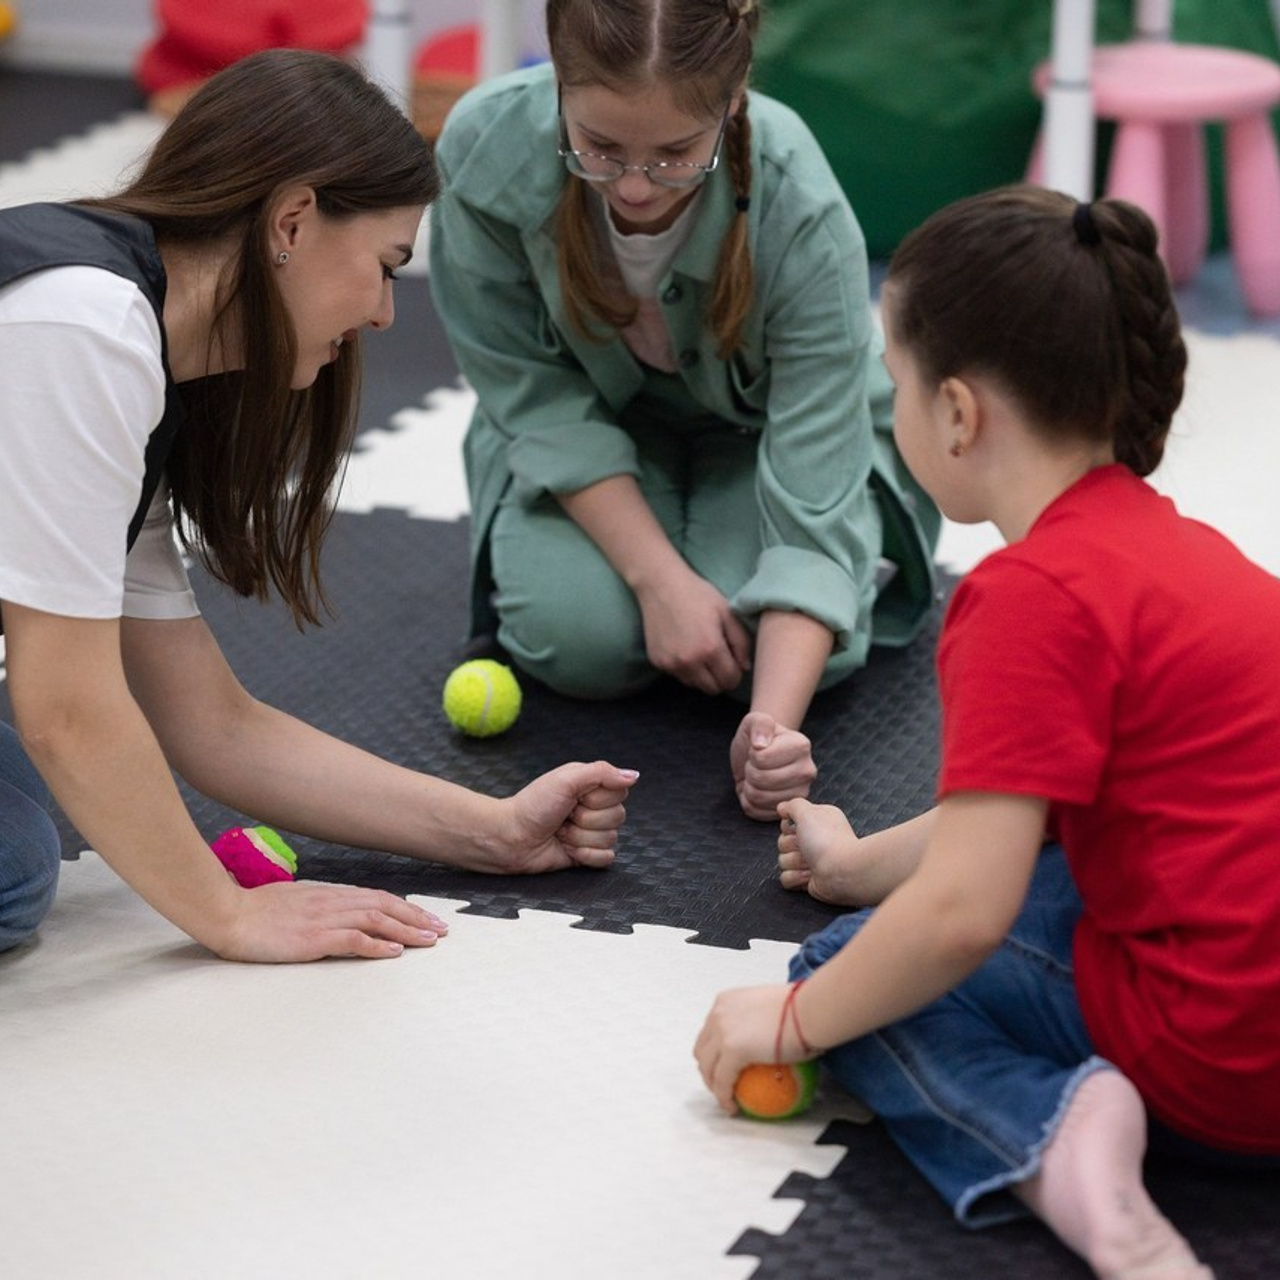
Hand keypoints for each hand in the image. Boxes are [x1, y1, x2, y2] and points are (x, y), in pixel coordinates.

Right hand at [217, 879, 448, 962]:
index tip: (425, 917)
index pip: (377, 897)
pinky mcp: (313, 938)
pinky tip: (394, 952)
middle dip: (416, 918)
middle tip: (440, 929)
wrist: (229, 914)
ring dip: (406, 930)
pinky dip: (377, 945)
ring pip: (376, 920)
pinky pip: (353, 939)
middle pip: (385, 906)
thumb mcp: (295, 900)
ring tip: (428, 940)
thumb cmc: (256, 910)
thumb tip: (339, 913)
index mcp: (328, 893)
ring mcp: (324, 918)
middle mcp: (332, 902)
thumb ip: (320, 905)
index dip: (404, 907)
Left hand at [485, 760, 639, 873]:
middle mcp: (594, 808)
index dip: (598, 798)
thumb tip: (633, 775)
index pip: (620, 792)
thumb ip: (602, 773)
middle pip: (618, 817)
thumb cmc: (532, 806)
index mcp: (591, 786)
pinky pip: (606, 858)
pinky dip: (586, 855)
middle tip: (565, 815)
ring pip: (611, 838)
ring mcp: (591, 832)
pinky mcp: (587, 854)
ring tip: (561, 831)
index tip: (576, 797)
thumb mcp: (566, 779)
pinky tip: (568, 848)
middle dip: (587, 819)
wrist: (510, 837)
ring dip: (581, 837)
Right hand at [635, 567, 751, 694]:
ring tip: (701, 653)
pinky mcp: (657, 662)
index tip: (734, 662)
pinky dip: (685, 669)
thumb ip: (741, 642)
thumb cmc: (697, 594)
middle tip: (720, 660)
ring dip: (702, 676)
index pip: (730, 681)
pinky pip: (678, 676)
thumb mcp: (727, 613)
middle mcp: (689, 661)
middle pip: (713, 689)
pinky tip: (685, 648)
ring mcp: (671, 664)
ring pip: (695, 685)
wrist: (661, 585)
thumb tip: (745, 667)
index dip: (736, 673)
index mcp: (710, 648)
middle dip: (720, 678)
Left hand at [694, 983, 803, 1113]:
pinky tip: (733, 1108)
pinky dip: (724, 1098)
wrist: (810, 1009)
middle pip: (703, 1049)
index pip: (711, 1030)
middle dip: (709, 1069)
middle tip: (723, 1085)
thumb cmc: (803, 1008)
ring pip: (706, 1067)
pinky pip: (722, 1083)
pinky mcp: (732, 1051)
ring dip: (713, 1085)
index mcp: (727, 1001)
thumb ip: (763, 1020)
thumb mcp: (772, 1008)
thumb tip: (773, 1037)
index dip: (714, 1052)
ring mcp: (722, 1032)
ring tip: (726, 1099)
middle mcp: (718, 1014)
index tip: (724, 1066)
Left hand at [730, 711, 815, 820]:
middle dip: (749, 771)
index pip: (761, 758)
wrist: (758, 757)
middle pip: (760, 779)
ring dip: (749, 786)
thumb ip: (760, 724)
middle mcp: (807, 771)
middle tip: (755, 765)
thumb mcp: (755, 721)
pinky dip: (750, 802)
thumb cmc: (757, 738)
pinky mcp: (789, 811)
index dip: (752, 755)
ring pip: (759, 798)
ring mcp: (800, 793)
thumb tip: (760, 744)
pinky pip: (758, 812)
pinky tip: (758, 790)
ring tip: (757, 776)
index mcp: (801, 746)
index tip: (757, 750)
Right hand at [777, 797, 864, 903]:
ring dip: (795, 862)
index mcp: (816, 823)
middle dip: (791, 846)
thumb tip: (782, 807)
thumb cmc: (827, 841)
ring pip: (783, 860)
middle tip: (806, 847)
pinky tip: (809, 875)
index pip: (787, 825)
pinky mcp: (808, 879)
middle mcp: (814, 841)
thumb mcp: (808, 812)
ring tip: (811, 863)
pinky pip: (786, 878)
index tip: (799, 829)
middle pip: (782, 843)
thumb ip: (793, 805)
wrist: (841, 870)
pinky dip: (796, 877)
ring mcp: (811, 861)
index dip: (788, 828)